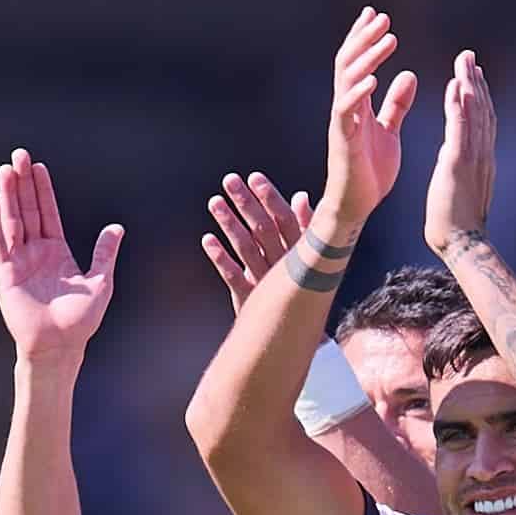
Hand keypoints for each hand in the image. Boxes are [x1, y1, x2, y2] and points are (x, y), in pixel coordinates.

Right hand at [0, 151, 122, 363]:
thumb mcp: (100, 283)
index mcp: (57, 251)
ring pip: (12, 221)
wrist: (59, 347)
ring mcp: (19, 262)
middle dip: (23, 183)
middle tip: (18, 155)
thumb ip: (105, 254)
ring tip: (6, 170)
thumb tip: (117, 228)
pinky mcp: (5, 275)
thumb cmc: (80, 321)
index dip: (43, 189)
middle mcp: (35, 252)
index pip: (48, 213)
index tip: (38, 166)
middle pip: (27, 210)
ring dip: (9, 196)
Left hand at [200, 171, 311, 303]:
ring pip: (247, 249)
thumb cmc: (301, 289)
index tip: (254, 178)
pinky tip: (207, 240)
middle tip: (229, 181)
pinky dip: (220, 258)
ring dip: (230, 224)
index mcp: (300, 253)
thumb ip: (305, 226)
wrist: (293, 337)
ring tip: (215, 202)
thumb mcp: (308, 256)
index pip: (285, 220)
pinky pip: (234, 277)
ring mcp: (266, 283)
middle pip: (263, 229)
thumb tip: (301, 196)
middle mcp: (284, 266)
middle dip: (246, 203)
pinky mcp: (250, 299)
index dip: (269, 198)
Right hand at [322, 8, 418, 232]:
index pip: (357, 62)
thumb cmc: (370, 171)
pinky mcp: (342, 140)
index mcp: (357, 104)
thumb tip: (408, 74)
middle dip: (364, 38)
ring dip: (367, 57)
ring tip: (387, 38)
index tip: (378, 16)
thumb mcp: (389, 131)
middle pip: (349, 63)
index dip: (365, 38)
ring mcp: (342, 122)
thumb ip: (396, 104)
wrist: (357, 206)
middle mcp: (346, 107)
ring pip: (347, 80)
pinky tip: (374, 78)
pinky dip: (359, 93)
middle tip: (382, 17)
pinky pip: (346, 111)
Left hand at [425, 49, 496, 248]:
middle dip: (475, 81)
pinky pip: (459, 128)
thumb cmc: (456, 224)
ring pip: (474, 113)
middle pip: (482, 110)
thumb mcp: (461, 190)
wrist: (462, 244)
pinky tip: (454, 85)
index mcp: (481, 160)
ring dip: (468, 84)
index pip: (482, 121)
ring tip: (463, 61)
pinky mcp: (458, 163)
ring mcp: (473, 157)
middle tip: (469, 57)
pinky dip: (458, 104)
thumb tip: (453, 160)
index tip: (473, 75)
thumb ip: (461, 171)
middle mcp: (482, 154)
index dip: (479, 96)